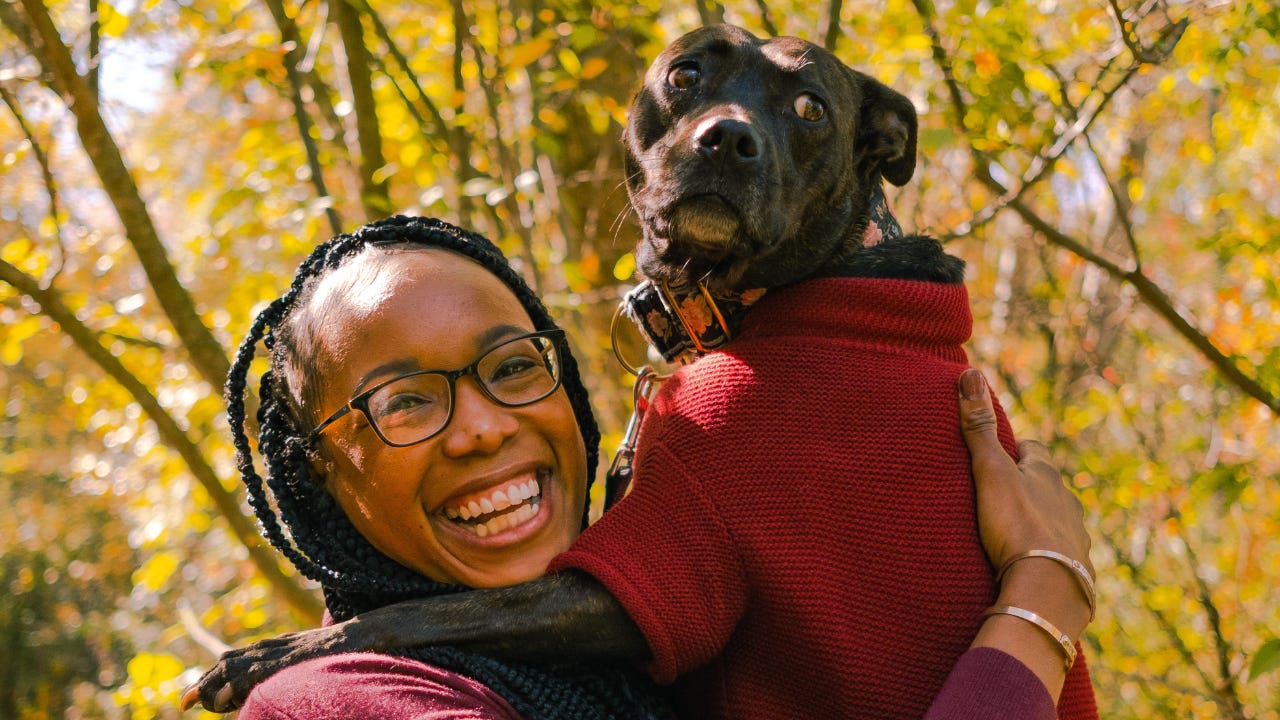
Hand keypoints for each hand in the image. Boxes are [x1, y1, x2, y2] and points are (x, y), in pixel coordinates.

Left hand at [179, 623, 353, 712]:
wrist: (362, 633)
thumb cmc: (342, 650)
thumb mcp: (309, 660)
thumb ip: (290, 669)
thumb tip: (275, 689)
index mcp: (274, 646)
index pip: (233, 658)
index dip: (211, 676)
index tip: (194, 695)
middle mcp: (271, 646)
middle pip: (226, 661)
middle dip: (203, 682)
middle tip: (185, 702)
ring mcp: (278, 652)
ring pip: (233, 665)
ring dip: (212, 684)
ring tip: (198, 702)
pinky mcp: (286, 660)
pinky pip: (253, 673)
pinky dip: (233, 685)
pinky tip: (223, 700)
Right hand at [957, 368, 1093, 698]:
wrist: (1047, 587)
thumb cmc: (1017, 524)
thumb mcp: (990, 472)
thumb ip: (978, 427)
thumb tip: (971, 371)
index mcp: (1048, 473)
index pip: (1033, 449)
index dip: (1014, 450)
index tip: (996, 456)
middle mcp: (1068, 500)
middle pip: (1046, 485)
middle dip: (1026, 488)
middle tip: (996, 495)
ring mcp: (1076, 535)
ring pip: (1055, 520)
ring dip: (1037, 522)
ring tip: (1010, 534)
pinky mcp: (1076, 569)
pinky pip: (1058, 554)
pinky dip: (1044, 554)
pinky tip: (1027, 564)